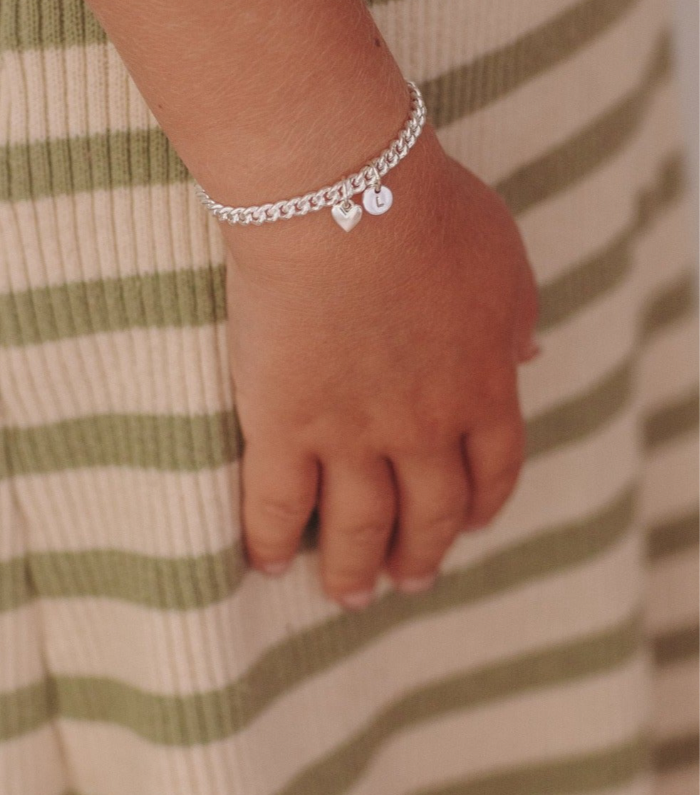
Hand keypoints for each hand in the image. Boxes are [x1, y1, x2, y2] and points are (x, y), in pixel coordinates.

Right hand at [221, 123, 540, 608]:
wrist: (344, 201)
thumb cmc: (426, 213)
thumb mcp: (504, 261)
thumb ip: (516, 317)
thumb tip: (528, 355)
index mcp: (483, 388)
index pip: (492, 471)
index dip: (481, 506)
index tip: (469, 524)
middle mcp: (423, 428)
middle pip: (429, 513)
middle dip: (421, 553)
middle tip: (408, 580)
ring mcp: (350, 434)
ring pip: (358, 527)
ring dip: (354, 568)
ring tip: (347, 593)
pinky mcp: (282, 425)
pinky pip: (276, 504)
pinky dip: (272, 541)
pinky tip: (266, 562)